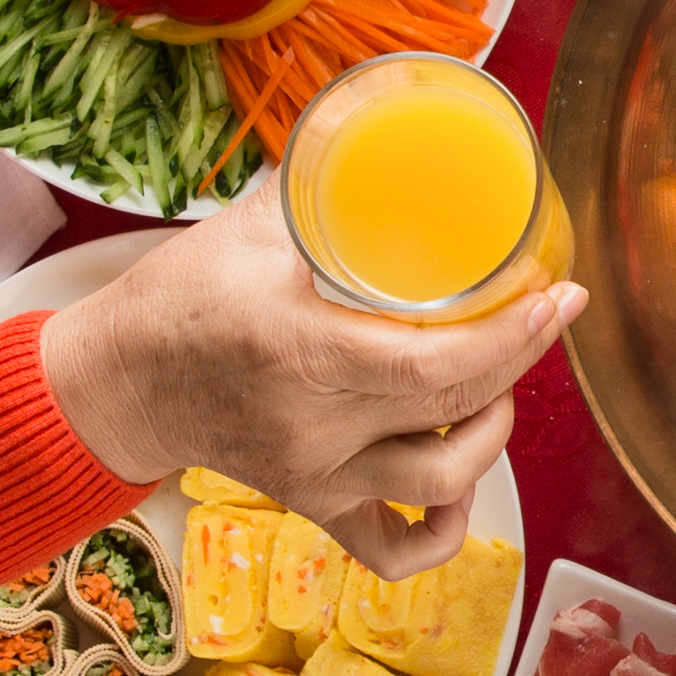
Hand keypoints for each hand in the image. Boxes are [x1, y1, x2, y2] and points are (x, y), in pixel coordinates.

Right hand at [36, 178, 576, 576]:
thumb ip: (323, 182)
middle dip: (517, 362)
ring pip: (440, 481)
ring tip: (490, 390)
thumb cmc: (178, 298)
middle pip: (454, 412)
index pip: (439, 364)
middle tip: (537, 319)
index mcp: (302, 351)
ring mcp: (315, 475)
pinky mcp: (312, 504)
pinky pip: (393, 551)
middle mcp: (314, 426)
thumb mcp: (249, 226)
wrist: (117, 383)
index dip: (515, 336)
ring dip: (489, 434)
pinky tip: (456, 485)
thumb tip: (393, 124)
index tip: (557, 299)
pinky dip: (442, 528)